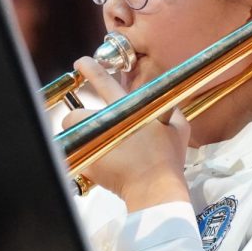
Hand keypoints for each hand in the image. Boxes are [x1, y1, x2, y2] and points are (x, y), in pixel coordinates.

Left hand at [63, 56, 189, 210]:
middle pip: (75, 112)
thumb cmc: (167, 158)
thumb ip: (172, 109)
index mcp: (128, 110)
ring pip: (72, 131)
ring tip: (93, 143)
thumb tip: (168, 102)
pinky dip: (85, 156)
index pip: (104, 83)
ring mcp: (95, 143)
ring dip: (79, 133)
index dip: (91, 70)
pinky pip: (78, 153)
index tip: (81, 62)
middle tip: (90, 124)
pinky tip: (99, 163)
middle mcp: (106, 123)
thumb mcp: (179, 128)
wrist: (154, 187)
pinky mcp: (89, 163)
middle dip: (79, 115)